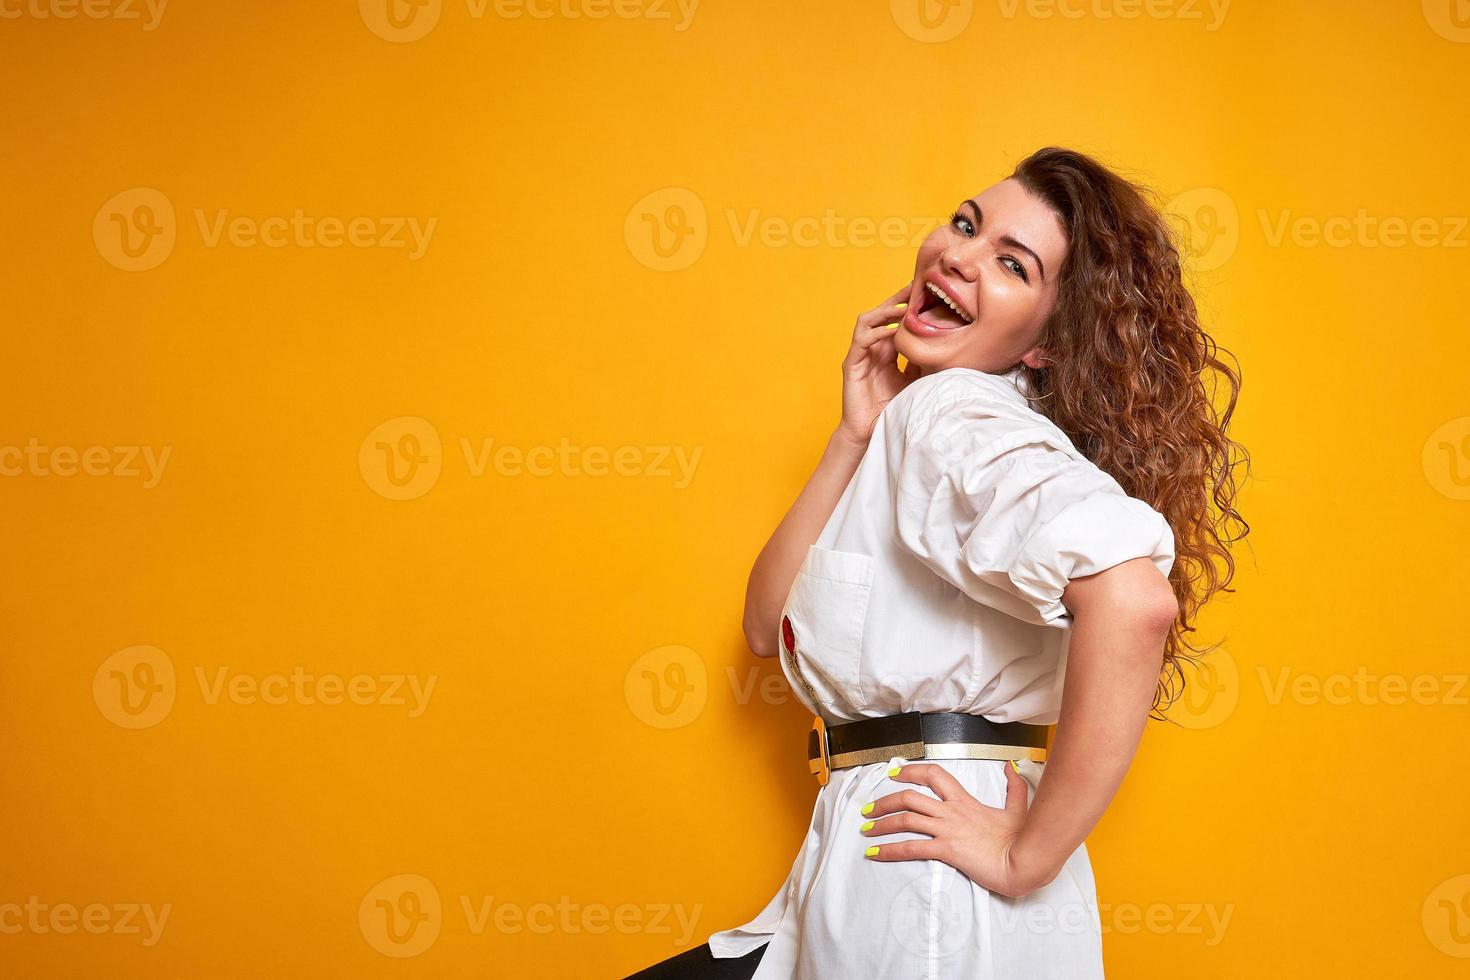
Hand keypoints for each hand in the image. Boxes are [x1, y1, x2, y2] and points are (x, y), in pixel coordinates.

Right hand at [836, 282, 921, 445]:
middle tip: (914, 287)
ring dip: (884, 312)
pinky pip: (860, 341)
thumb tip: (944, 347)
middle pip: (880, 314)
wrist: (871, 431)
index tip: (925, 293)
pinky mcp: (851, 365)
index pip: (895, 321)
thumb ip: (922, 363)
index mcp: (886, 351)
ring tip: (903, 308)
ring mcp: (860, 355)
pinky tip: (889, 331)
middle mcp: (872, 349)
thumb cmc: (890, 408)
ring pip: (867, 321)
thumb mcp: (914, 381)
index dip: (907, 306)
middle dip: (896, 300)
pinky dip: (875, 333)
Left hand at [858, 761, 1049, 897]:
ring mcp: (948, 830)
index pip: (933, 775)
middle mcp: (952, 812)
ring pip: (906, 819)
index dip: (910, 770)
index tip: (893, 773)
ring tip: (866, 830)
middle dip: (884, 801)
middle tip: (868, 809)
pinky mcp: (947, 850)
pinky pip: (911, 848)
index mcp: (964, 800)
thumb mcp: (1018, 808)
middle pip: (909, 797)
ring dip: (881, 824)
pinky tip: (875, 854)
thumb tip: (1011, 767)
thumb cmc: (1020, 839)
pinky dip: (889, 850)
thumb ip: (1013, 786)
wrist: (1025, 861)